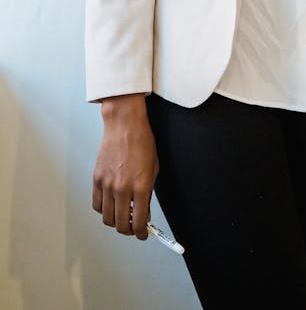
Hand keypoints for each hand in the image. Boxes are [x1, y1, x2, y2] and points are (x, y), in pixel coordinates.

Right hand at [92, 94, 158, 240]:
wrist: (124, 125)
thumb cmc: (142, 142)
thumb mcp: (154, 168)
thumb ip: (147, 192)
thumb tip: (144, 212)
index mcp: (140, 186)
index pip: (139, 222)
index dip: (141, 233)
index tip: (143, 234)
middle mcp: (122, 188)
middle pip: (121, 225)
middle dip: (128, 230)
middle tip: (133, 227)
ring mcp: (107, 185)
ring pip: (107, 218)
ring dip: (115, 222)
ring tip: (122, 217)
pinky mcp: (96, 180)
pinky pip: (97, 205)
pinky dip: (104, 210)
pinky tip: (111, 205)